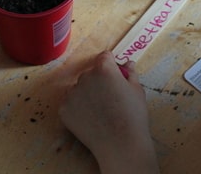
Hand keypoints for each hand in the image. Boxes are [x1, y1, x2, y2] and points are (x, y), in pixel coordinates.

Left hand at [59, 51, 158, 173]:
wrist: (120, 144)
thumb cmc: (134, 115)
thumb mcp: (137, 90)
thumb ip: (130, 73)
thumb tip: (128, 63)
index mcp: (104, 68)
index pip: (104, 57)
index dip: (111, 65)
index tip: (115, 76)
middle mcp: (85, 76)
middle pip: (90, 73)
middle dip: (98, 80)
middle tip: (109, 98)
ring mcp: (72, 93)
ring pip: (79, 88)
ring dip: (86, 94)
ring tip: (99, 111)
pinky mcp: (64, 109)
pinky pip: (70, 103)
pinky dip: (77, 108)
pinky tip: (89, 119)